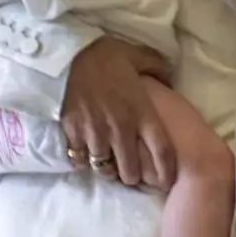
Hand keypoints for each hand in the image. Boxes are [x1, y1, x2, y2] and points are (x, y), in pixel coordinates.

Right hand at [61, 37, 175, 189]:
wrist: (67, 56)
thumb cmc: (105, 56)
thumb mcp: (137, 55)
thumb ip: (156, 67)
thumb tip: (168, 80)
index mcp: (141, 112)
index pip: (162, 150)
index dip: (166, 171)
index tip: (166, 181)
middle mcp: (120, 129)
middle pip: (131, 170)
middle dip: (133, 177)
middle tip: (132, 174)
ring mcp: (95, 134)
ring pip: (104, 168)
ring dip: (108, 169)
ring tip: (109, 166)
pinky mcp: (73, 134)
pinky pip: (80, 160)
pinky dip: (84, 161)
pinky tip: (86, 154)